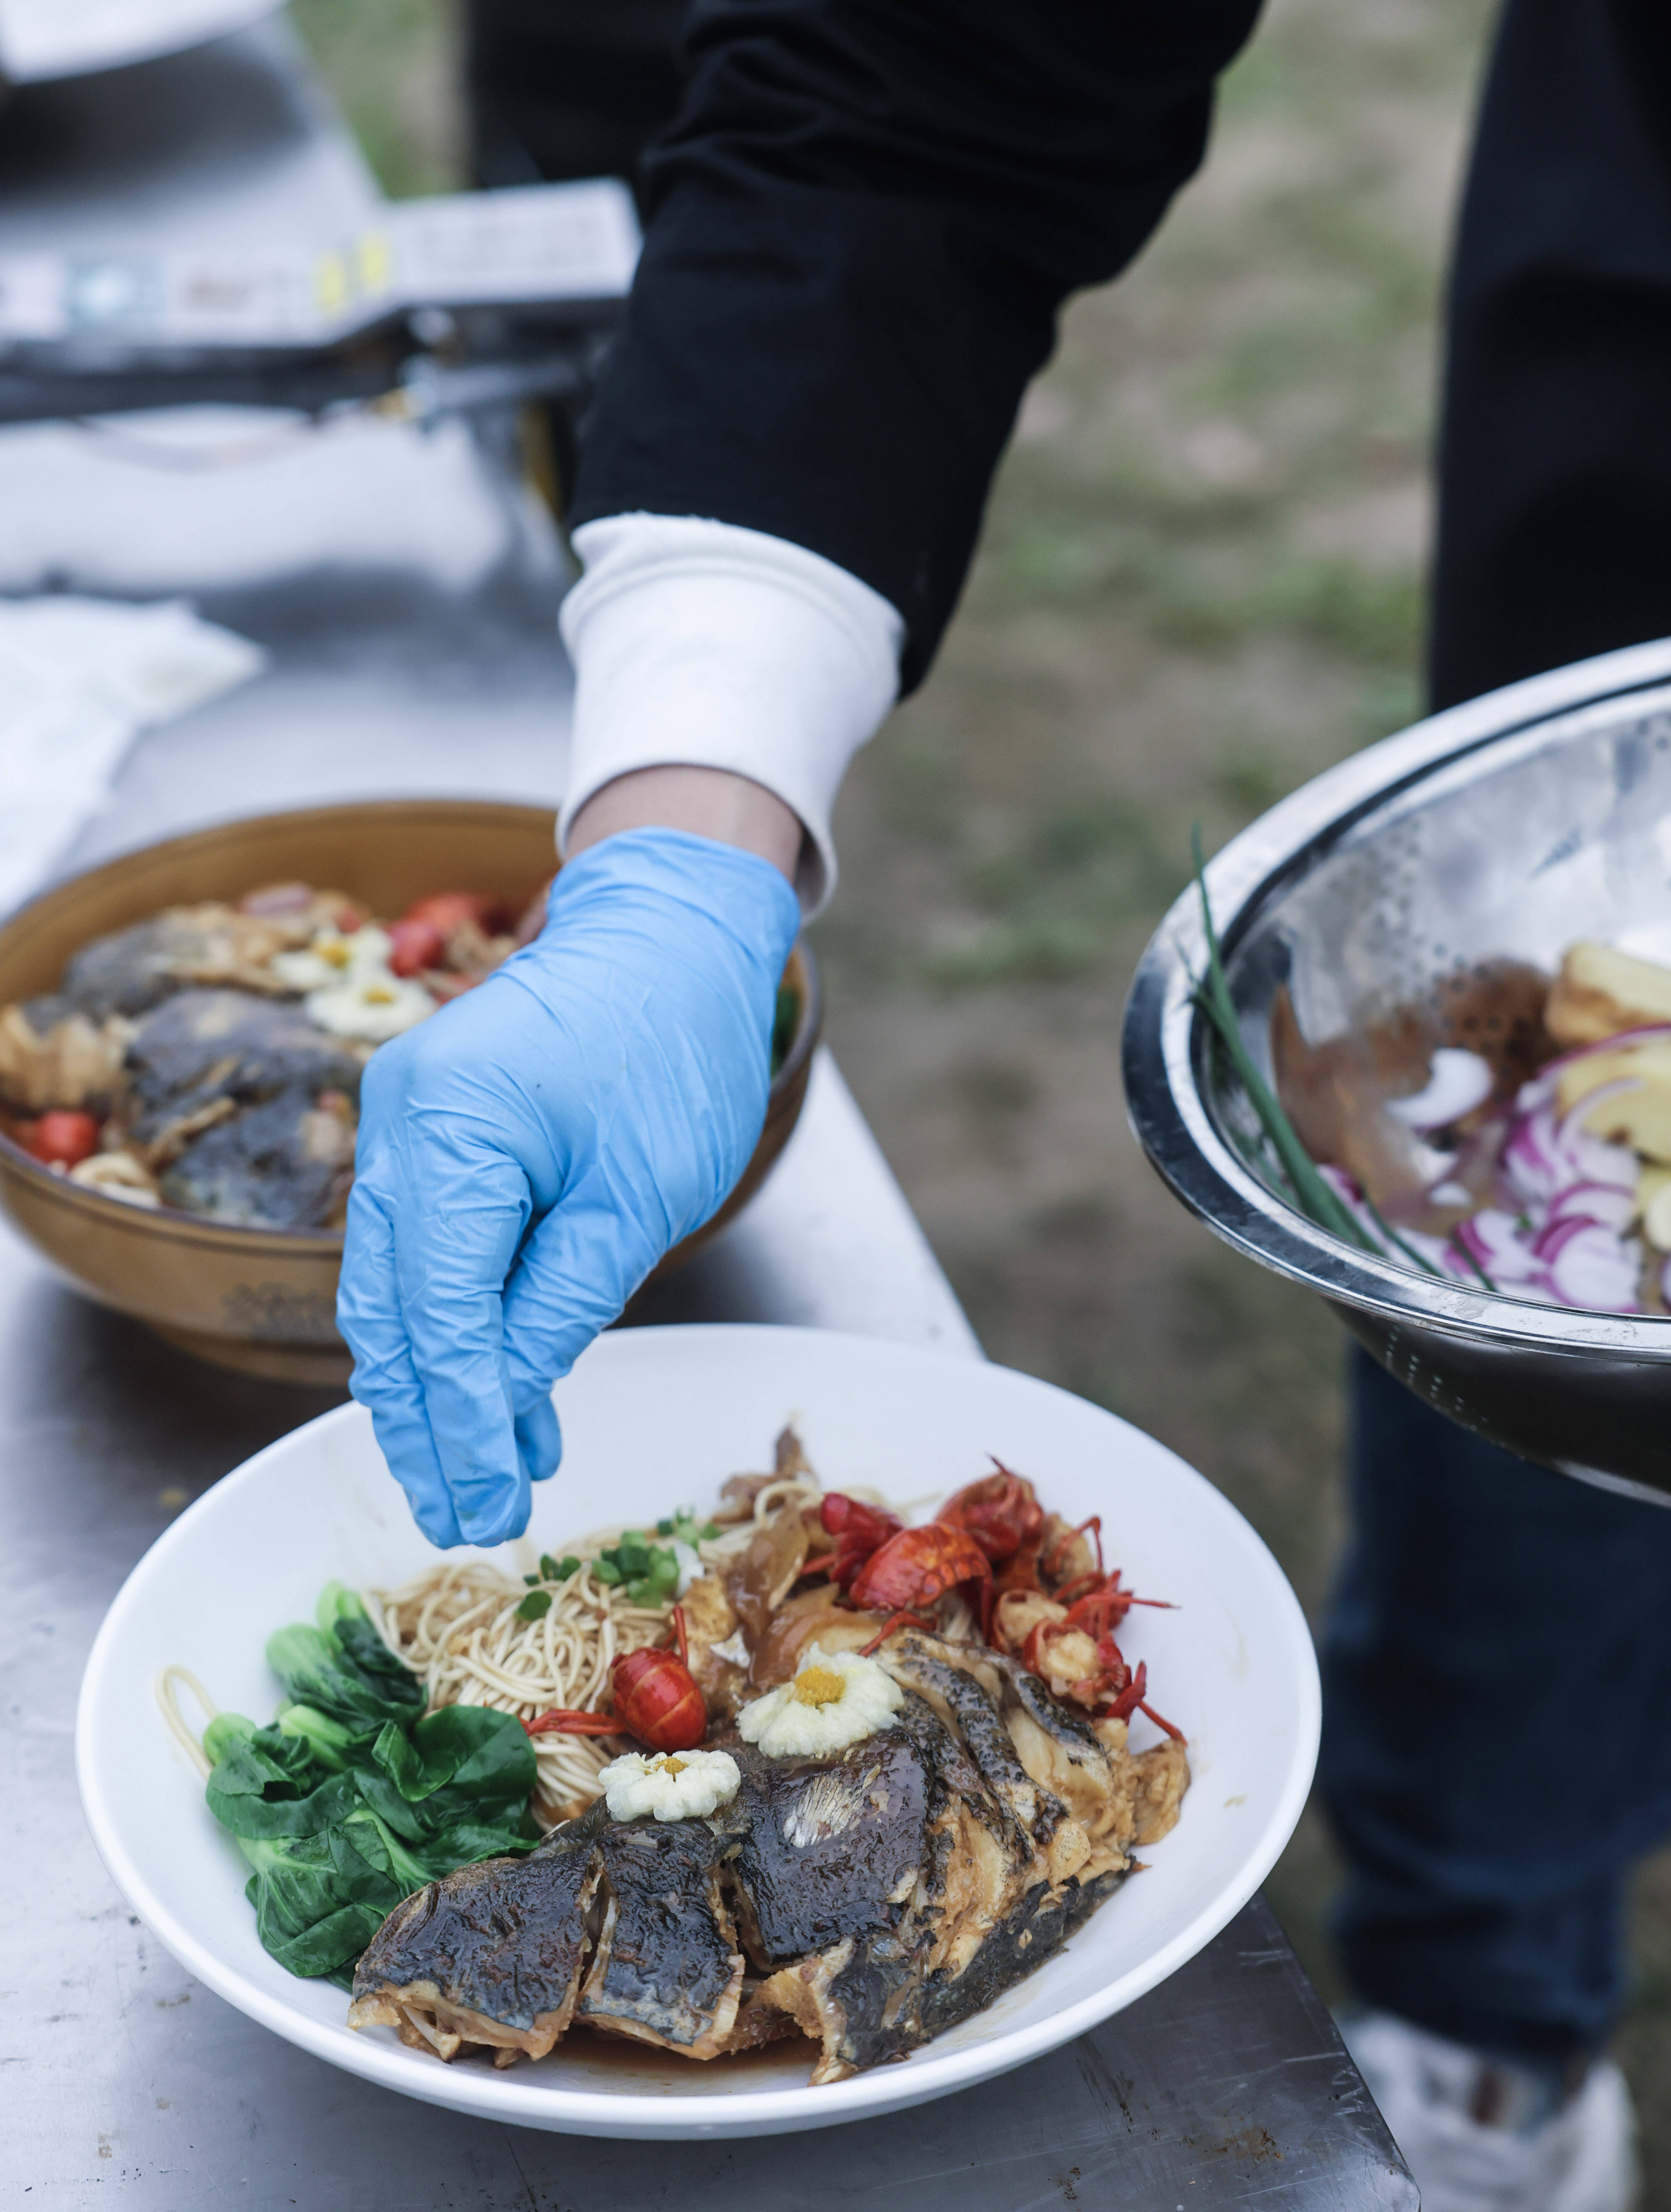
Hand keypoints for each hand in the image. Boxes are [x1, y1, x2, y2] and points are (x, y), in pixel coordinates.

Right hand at [337, 825, 801, 1547]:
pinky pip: (418, 1252)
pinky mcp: (423, 1134)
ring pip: (394, 1292)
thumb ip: (561, 1302)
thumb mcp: (638, 1194)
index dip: (460, 1419)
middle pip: (394, 1312)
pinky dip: (447, 1327)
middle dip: (428, 1424)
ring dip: (430, 1387)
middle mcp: (399, 1125)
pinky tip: (488, 1393)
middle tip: (466, 1517)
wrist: (666, 937)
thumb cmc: (672, 1049)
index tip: (486, 1502)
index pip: (439, 1313)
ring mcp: (399, 1126)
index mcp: (450, 1127)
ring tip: (472, 1477)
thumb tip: (501, 1401)